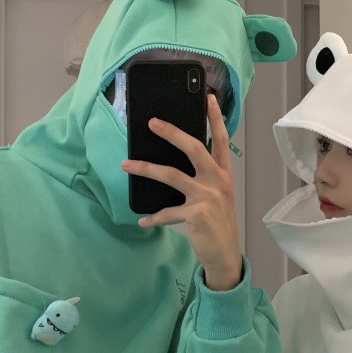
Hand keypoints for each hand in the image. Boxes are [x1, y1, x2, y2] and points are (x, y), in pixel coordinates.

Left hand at [122, 94, 242, 290]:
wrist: (225, 254)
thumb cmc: (218, 224)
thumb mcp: (217, 197)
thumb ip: (204, 179)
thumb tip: (177, 165)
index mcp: (223, 175)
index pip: (221, 140)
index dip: (216, 118)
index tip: (209, 98)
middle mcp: (217, 181)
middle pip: (194, 148)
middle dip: (172, 133)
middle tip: (152, 122)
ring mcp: (207, 197)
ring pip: (171, 175)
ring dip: (146, 168)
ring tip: (127, 165)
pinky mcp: (196, 214)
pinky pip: (167, 212)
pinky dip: (153, 218)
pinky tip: (142, 221)